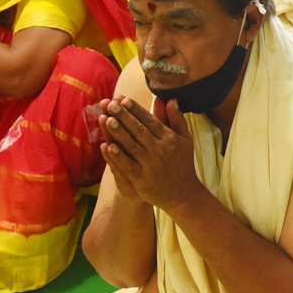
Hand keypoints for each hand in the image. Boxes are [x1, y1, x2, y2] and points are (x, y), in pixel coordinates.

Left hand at [98, 94, 201, 211]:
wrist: (183, 194)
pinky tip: (108, 146)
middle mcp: (159, 149)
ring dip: (118, 132)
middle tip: (110, 103)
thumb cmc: (183, 163)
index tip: (123, 99)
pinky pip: (128, 165)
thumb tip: (171, 99)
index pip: (149, 120)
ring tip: (107, 118)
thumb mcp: (185, 139)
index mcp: (168, 137)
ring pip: (131, 145)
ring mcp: (150, 164)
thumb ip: (177, 118)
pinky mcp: (142, 179)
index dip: (135, 109)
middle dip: (123, 116)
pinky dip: (118, 156)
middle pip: (138, 129)